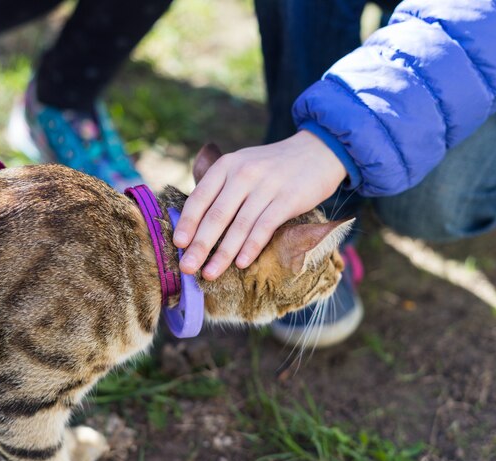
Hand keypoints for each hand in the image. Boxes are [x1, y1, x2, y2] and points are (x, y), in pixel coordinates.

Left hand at [173, 130, 346, 279]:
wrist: (317, 151)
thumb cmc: (272, 167)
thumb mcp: (242, 165)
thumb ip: (221, 188)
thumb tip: (195, 224)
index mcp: (226, 165)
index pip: (200, 197)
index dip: (187, 222)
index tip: (178, 245)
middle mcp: (243, 173)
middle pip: (216, 215)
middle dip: (199, 245)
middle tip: (187, 268)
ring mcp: (266, 186)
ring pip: (239, 225)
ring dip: (222, 253)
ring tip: (209, 273)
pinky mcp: (287, 199)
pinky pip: (264, 227)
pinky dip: (251, 247)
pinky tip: (240, 263)